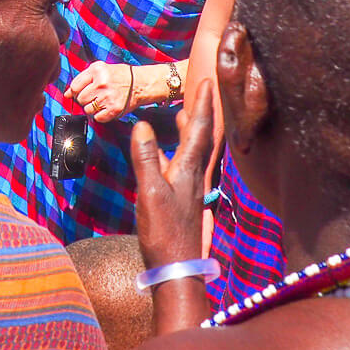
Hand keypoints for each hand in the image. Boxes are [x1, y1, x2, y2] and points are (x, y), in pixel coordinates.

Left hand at [68, 61, 134, 121]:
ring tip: (102, 101)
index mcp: (96, 70)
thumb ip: (82, 79)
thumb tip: (66, 94)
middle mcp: (101, 83)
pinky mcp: (114, 109)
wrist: (141, 83)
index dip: (75, 92)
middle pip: (80, 99)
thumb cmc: (120, 76)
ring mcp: (107, 97)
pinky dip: (101, 115)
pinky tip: (107, 107)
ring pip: (87, 110)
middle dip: (85, 99)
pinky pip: (97, 118)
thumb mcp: (100, 69)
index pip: (74, 86)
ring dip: (92, 108)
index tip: (80, 92)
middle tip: (96, 95)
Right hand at [130, 79, 213, 270]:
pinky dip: (175, 151)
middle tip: (201, 90)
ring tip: (184, 114)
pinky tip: (164, 155)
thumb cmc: (164, 232)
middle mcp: (193, 175)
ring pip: (191, 151)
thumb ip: (145, 158)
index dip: (202, 103)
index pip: (200, 129)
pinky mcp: (181, 201)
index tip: (207, 79)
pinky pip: (180, 166)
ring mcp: (188, 189)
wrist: (177, 270)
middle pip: (201, 136)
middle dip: (201, 112)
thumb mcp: (150, 192)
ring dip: (190, 130)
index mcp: (188, 169)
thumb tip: (143, 124)